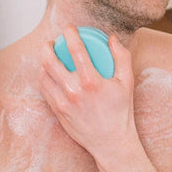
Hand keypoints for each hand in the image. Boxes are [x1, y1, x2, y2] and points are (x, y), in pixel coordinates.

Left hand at [39, 26, 136, 156]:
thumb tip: (111, 38)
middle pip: (50, 62)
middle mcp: (74, 92)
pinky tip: (49, 74)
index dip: (70, 35)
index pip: (76, 50)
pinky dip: (44, 78)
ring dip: (43, 62)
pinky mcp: (57, 112)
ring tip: (48, 57)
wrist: (111, 142)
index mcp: (91, 82)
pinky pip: (45, 90)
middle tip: (51, 42)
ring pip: (44, 76)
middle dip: (47, 47)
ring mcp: (62, 103)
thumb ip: (122, 57)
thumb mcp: (127, 83)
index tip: (70, 29)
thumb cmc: (121, 112)